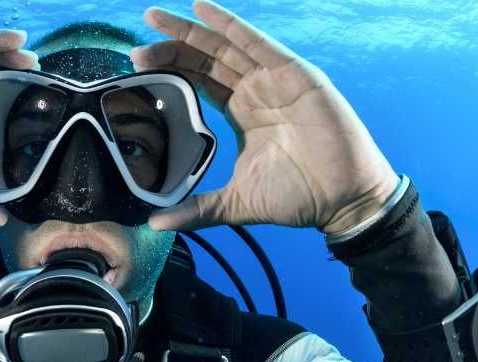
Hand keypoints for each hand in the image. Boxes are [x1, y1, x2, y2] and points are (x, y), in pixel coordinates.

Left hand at [130, 0, 398, 233]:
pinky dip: (230, 25)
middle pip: (206, 60)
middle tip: (136, 47)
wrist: (342, 200)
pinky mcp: (295, 75)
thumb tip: (155, 224)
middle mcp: (256, 90)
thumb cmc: (297, 197)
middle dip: (171, 49)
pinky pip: (258, 43)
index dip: (170, 72)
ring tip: (155, 18)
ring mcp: (275, 80)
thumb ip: (195, 211)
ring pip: (225, 46)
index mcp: (242, 112)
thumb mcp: (234, 203)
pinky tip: (202, 8)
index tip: (137, 68)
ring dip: (191, 31)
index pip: (199, 82)